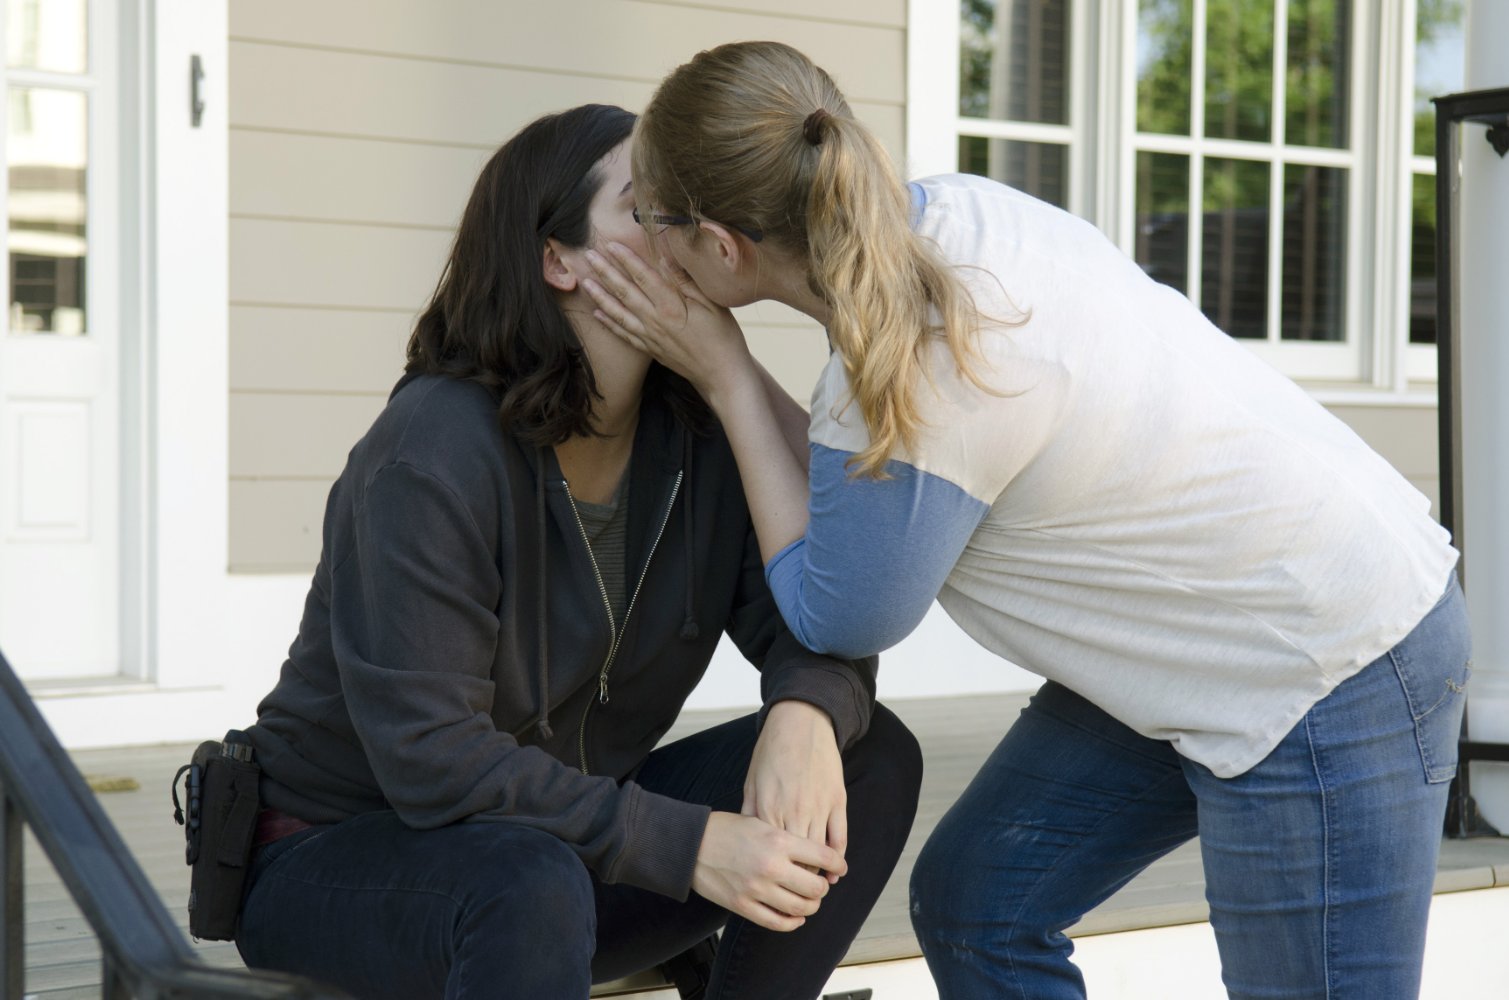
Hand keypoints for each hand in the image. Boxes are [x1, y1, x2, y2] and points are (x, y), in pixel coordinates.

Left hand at [581, 242, 754, 400]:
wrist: (722, 375)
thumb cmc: (723, 337)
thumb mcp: (712, 304)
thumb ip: (686, 282)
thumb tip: (665, 259)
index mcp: (671, 306)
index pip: (643, 276)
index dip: (626, 259)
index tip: (611, 244)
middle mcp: (655, 321)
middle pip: (625, 292)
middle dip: (605, 272)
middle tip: (589, 256)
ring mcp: (650, 337)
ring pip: (619, 313)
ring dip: (600, 296)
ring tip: (586, 282)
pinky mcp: (651, 349)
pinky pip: (624, 334)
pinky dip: (609, 324)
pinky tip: (597, 314)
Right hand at [692, 811, 846, 931]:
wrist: (692, 845)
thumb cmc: (726, 830)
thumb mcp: (761, 822)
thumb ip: (787, 838)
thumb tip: (815, 854)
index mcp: (778, 841)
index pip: (823, 857)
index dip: (837, 864)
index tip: (839, 868)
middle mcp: (771, 866)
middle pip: (816, 888)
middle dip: (823, 888)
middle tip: (821, 885)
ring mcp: (757, 889)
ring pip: (800, 909)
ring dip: (810, 907)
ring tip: (809, 901)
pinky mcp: (743, 906)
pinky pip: (777, 923)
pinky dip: (792, 923)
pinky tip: (795, 917)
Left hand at [744, 700, 847, 883]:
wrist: (801, 723)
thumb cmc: (771, 752)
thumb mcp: (752, 782)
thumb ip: (750, 813)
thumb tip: (748, 842)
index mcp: (768, 810)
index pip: (772, 856)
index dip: (774, 877)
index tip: (774, 889)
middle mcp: (793, 812)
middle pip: (797, 860)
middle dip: (797, 882)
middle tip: (797, 896)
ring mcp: (818, 807)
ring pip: (819, 853)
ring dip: (818, 874)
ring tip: (814, 889)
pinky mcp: (837, 800)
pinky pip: (840, 837)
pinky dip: (838, 857)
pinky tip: (835, 871)